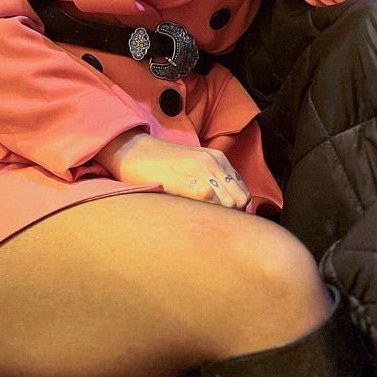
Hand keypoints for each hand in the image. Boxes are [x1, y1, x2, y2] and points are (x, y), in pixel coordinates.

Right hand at [95, 131, 251, 209]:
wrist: (133, 151)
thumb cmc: (160, 164)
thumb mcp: (193, 166)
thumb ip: (213, 181)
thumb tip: (232, 209)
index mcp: (217, 158)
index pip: (242, 191)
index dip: (235, 210)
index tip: (221, 220)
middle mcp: (213, 162)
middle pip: (238, 200)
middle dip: (230, 215)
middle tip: (211, 224)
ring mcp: (201, 170)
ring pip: (228, 203)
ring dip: (218, 217)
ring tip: (201, 222)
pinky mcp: (187, 182)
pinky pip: (210, 204)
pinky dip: (206, 215)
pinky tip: (193, 218)